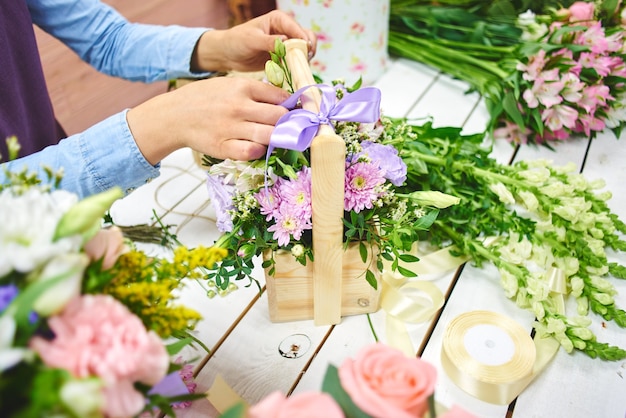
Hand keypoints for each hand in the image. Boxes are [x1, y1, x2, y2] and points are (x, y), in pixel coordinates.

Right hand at [126, 77, 290, 163]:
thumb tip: (284, 102)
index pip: (280, 96)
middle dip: (290, 124)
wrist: (174, 115)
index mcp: (242, 87)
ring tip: (279, 139)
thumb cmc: (205, 99)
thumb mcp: (229, 84)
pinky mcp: (224, 146)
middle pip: (279, 117)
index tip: (297, 113)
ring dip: (278, 139)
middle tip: (293, 128)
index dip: (293, 106)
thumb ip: (254, 92)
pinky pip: (252, 152)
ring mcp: (231, 128)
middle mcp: (239, 106)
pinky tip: (258, 146)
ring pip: (269, 135)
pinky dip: (260, 151)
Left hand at [191, 10, 316, 72]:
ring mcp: (286, 44)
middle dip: (307, 50)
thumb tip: (286, 41)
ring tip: (298, 70)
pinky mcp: (283, 57)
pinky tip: (292, 75)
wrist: (228, 54)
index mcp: (279, 20)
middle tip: (303, 63)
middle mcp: (285, 30)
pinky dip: (296, 68)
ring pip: (303, 51)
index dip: (303, 40)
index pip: (297, 28)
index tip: (305, 52)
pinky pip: (295, 62)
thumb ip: (269, 41)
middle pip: (306, 38)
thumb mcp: (252, 40)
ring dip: (303, 61)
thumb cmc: (237, 41)